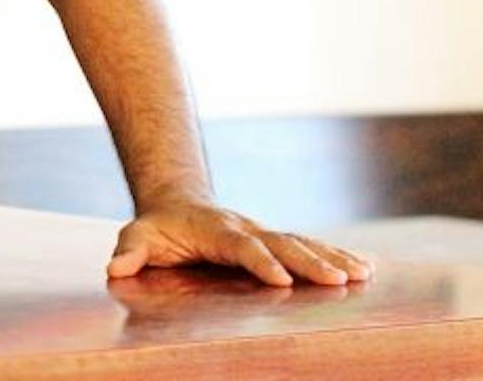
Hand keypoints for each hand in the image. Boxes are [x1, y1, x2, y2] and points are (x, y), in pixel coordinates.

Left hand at [109, 202, 373, 286]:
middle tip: (338, 280)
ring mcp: (265, 232)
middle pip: (282, 244)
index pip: (240, 246)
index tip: (281, 280)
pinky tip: (367, 269)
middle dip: (310, 262)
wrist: (176, 203)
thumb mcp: (137, 237)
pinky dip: (339, 256)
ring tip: (363, 274)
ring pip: (303, 243)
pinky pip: (311, 246)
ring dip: (333, 258)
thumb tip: (115, 269)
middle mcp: (246, 228)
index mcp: (216, 229)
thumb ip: (129, 253)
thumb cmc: (157, 228)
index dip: (260, 261)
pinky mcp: (277, 241)